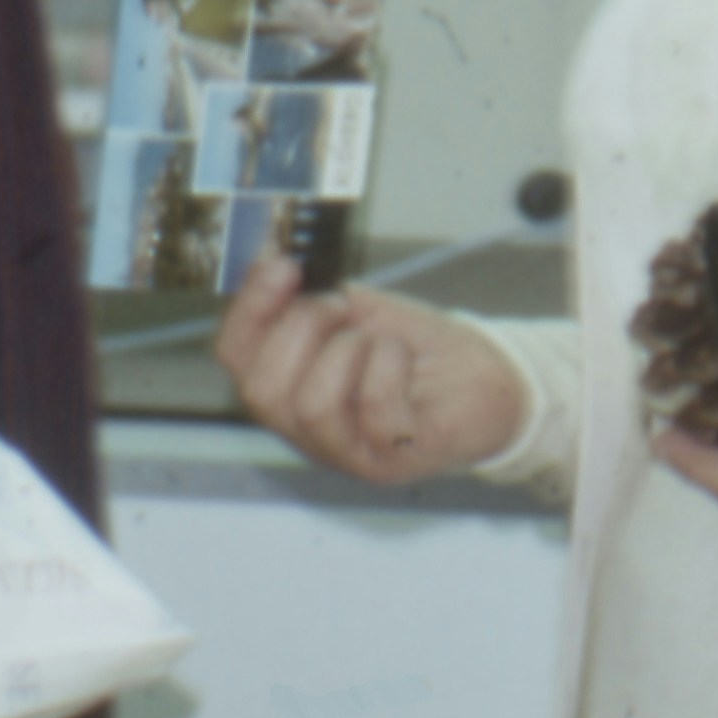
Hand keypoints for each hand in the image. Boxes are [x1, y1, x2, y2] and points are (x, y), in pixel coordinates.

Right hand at [214, 241, 531, 485]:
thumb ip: (311, 292)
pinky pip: (375, 407)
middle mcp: (304, 429)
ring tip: (376, 341)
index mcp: (285, 386)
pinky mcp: (392, 460)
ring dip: (347, 350)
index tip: (282, 264)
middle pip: (260, 390)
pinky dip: (389, 365)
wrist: (483, 375)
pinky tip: (403, 359)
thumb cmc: (414, 348)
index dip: (250, 307)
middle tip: (340, 307)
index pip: (235, 355)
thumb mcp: (356, 310)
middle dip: (300, 328)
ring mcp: (347, 452)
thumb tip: (271, 257)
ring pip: (312, 404)